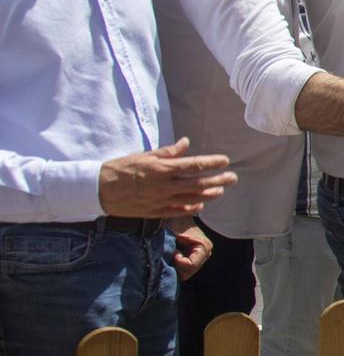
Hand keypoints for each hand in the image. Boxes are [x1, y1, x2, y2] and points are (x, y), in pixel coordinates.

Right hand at [99, 139, 235, 217]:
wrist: (98, 190)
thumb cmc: (120, 168)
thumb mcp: (144, 156)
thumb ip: (168, 152)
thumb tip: (186, 143)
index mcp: (162, 169)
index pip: (194, 165)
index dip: (212, 163)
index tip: (225, 161)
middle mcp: (165, 186)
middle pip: (198, 184)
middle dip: (218, 180)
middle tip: (233, 177)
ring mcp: (161, 201)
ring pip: (192, 199)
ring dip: (209, 195)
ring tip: (221, 190)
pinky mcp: (155, 212)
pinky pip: (178, 211)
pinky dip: (192, 207)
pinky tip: (201, 204)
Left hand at [169, 221, 213, 278]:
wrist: (178, 215)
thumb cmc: (175, 222)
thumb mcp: (173, 233)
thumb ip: (172, 247)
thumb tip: (169, 259)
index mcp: (204, 246)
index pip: (190, 266)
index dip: (178, 261)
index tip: (173, 250)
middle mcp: (206, 253)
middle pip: (189, 272)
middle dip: (177, 265)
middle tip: (172, 252)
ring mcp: (203, 257)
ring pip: (187, 273)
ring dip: (176, 265)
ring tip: (173, 252)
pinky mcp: (197, 258)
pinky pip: (185, 269)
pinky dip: (177, 265)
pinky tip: (174, 254)